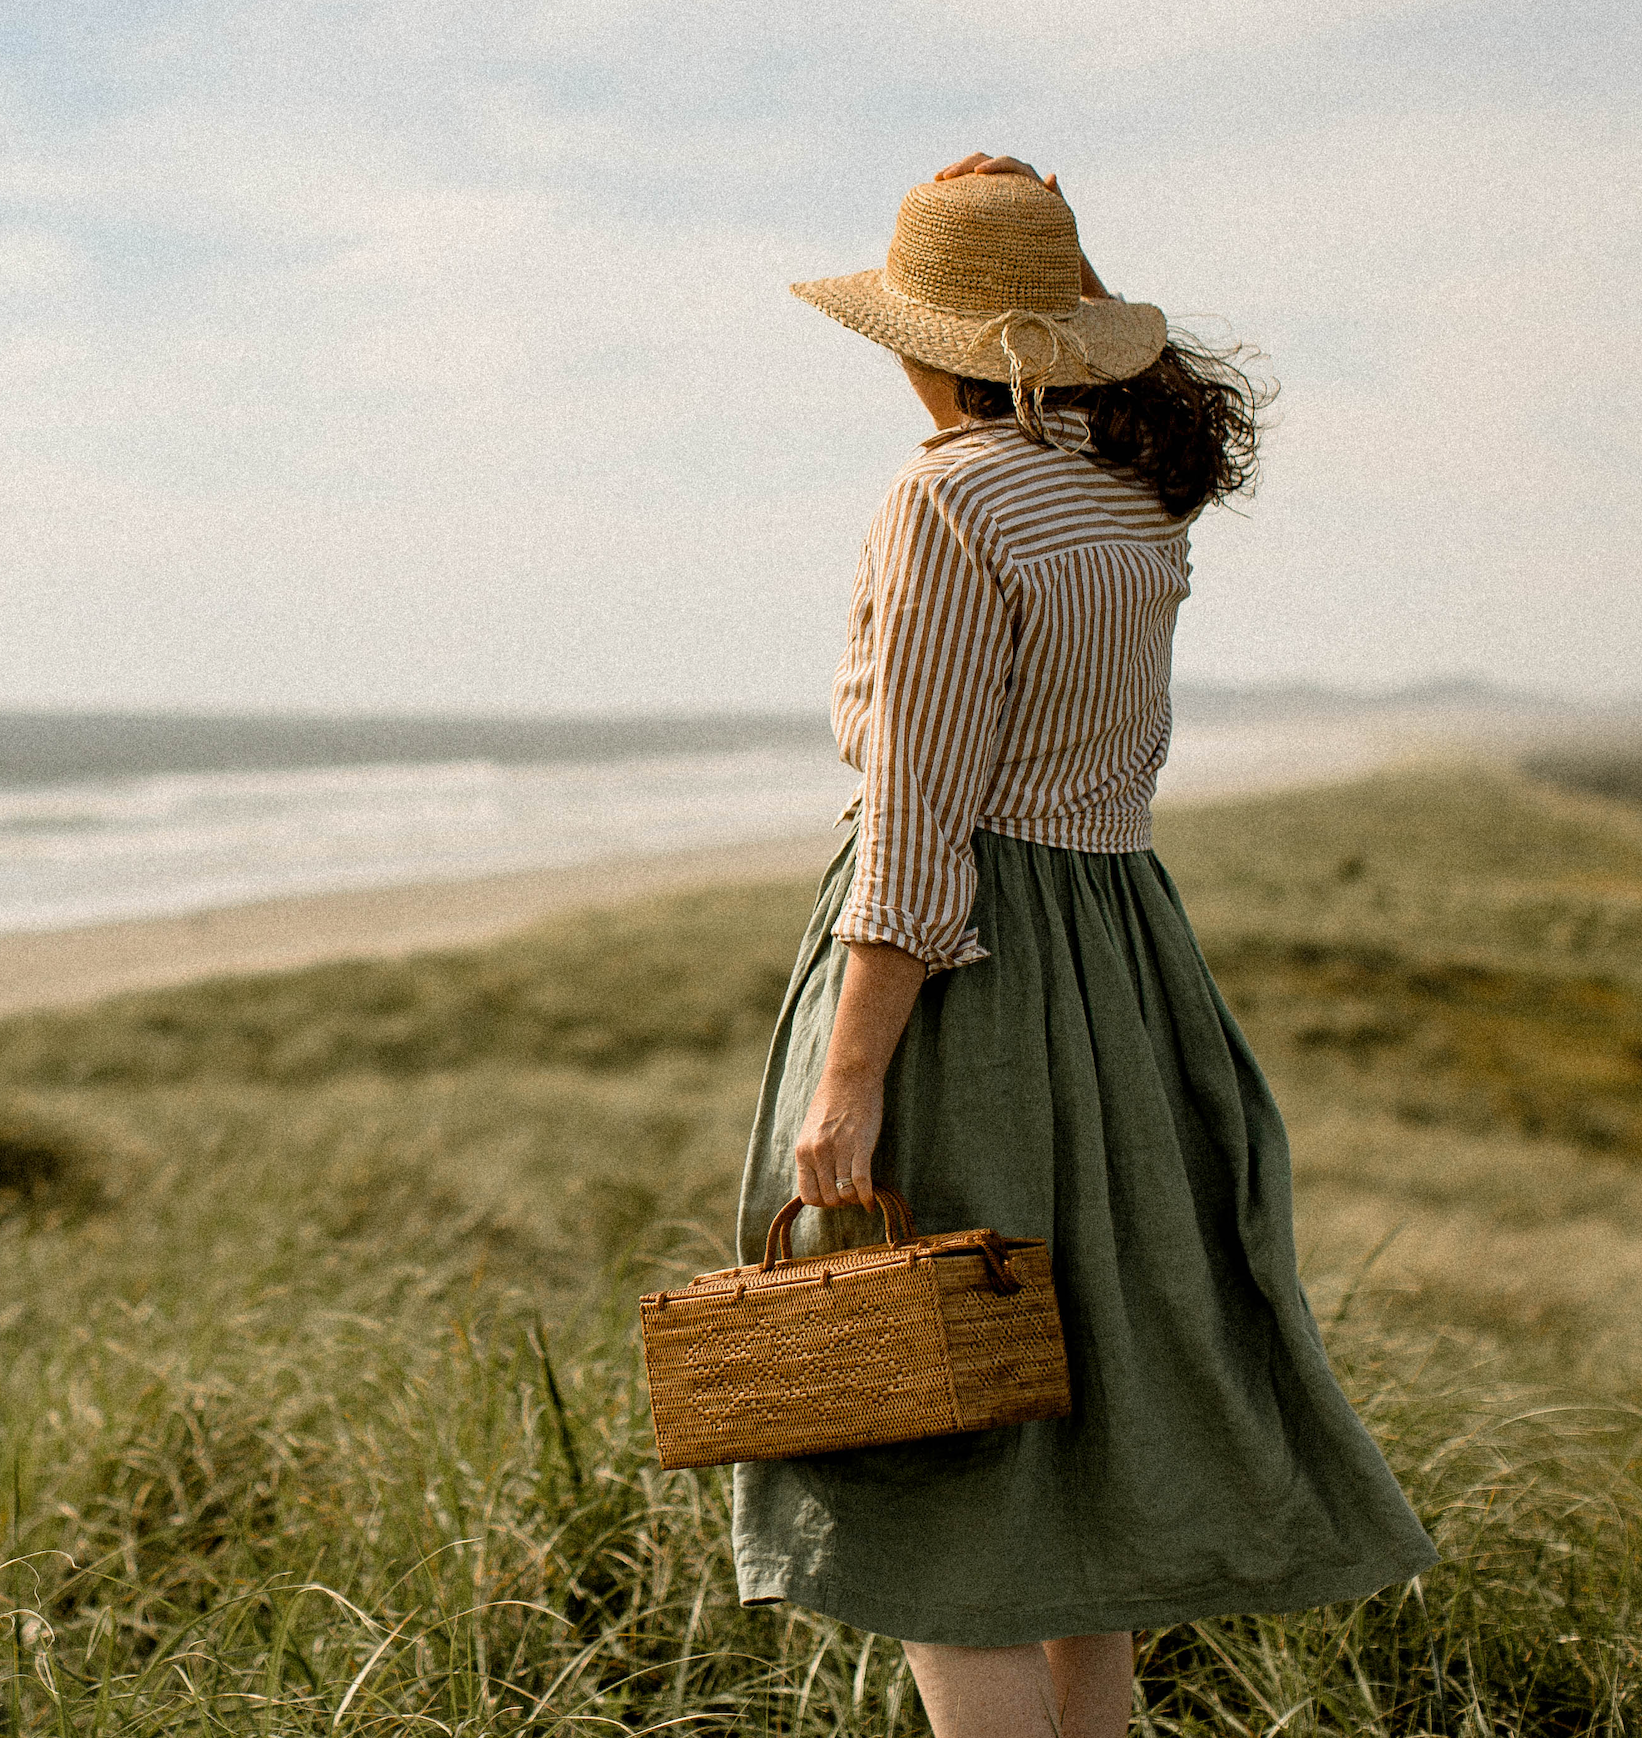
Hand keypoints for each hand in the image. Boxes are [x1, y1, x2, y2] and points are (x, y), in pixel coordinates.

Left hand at [794, 1067, 881, 1211]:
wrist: (850, 1076)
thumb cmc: (832, 1101)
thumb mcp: (811, 1131)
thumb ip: (812, 1155)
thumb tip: (820, 1182)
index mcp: (802, 1151)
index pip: (808, 1196)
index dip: (823, 1201)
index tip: (833, 1195)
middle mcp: (817, 1153)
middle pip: (829, 1199)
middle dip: (841, 1202)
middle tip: (850, 1194)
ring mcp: (839, 1150)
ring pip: (845, 1195)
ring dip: (855, 1199)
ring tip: (861, 1194)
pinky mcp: (861, 1146)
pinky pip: (861, 1182)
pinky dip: (868, 1197)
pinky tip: (871, 1201)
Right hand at [932, 153, 1110, 299]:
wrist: (1050, 252)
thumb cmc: (1059, 239)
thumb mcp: (1059, 220)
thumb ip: (1055, 197)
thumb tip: (1052, 175)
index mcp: (1028, 180)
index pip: (1009, 163)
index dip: (993, 165)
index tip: (978, 173)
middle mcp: (1011, 178)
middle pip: (985, 160)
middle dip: (964, 165)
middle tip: (945, 176)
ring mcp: (996, 189)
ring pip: (973, 171)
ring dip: (955, 173)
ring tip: (936, 181)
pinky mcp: (986, 201)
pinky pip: (969, 189)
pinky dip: (955, 190)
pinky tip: (937, 195)